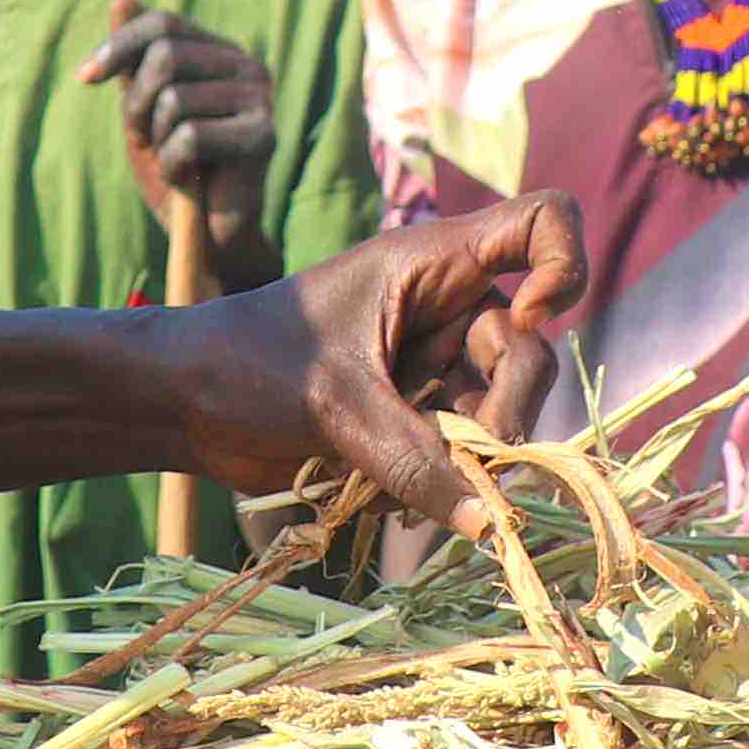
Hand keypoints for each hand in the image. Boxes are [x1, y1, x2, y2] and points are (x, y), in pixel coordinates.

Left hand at [85, 0, 277, 257]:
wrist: (208, 234)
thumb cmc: (175, 168)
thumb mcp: (143, 110)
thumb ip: (134, 60)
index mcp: (220, 52)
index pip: (162, 22)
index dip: (117, 46)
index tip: (84, 78)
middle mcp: (247, 66)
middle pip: (166, 54)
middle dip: (135, 102)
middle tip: (142, 136)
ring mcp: (261, 100)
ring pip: (175, 99)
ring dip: (156, 139)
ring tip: (173, 160)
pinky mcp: (263, 138)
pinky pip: (192, 137)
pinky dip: (173, 164)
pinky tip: (188, 178)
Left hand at [164, 194, 587, 529]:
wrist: (183, 403)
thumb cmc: (248, 364)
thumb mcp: (336, 406)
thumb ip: (413, 461)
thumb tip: (490, 526)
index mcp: (432, 262)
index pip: (541, 223)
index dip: (565, 265)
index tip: (530, 318)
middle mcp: (446, 307)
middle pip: (527, 352)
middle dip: (506, 417)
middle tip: (472, 471)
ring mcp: (433, 364)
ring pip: (499, 416)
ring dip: (473, 464)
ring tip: (417, 501)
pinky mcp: (416, 417)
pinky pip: (462, 454)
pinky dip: (446, 486)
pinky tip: (403, 511)